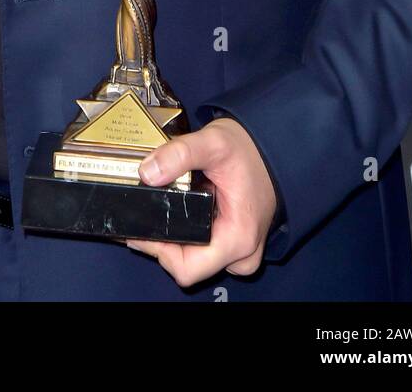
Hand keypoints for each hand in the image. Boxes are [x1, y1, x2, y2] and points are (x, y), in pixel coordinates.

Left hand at [126, 117, 277, 285]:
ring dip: (175, 240)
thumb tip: (147, 172)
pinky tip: (178, 215)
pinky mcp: (234, 243)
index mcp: (238, 237)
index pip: (186, 268)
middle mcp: (242, 253)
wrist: (271, 148)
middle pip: (187, 266)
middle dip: (162, 243)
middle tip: (147, 214)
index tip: (140, 228)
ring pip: (194, 260)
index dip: (158, 252)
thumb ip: (180, 154)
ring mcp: (240, 251)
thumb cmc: (249, 149)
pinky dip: (187, 236)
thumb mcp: (214, 142)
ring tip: (162, 211)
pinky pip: (204, 251)